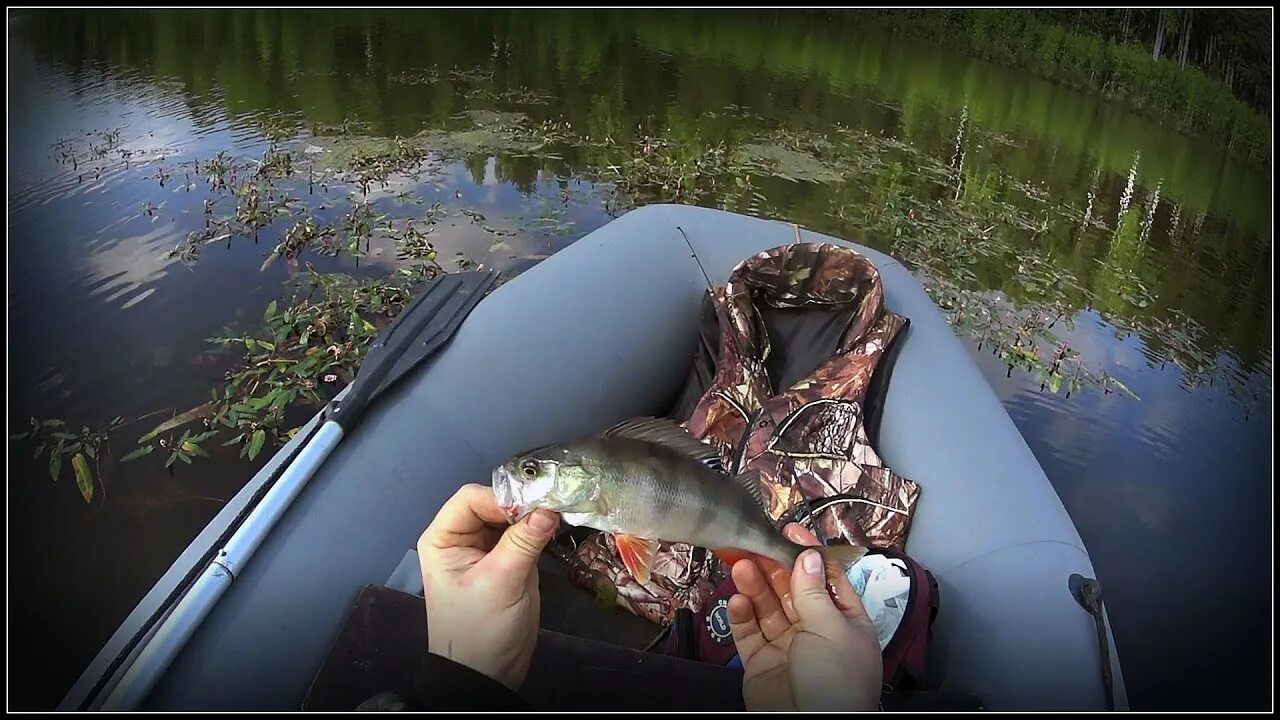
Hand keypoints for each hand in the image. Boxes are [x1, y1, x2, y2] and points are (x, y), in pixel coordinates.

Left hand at [417, 483, 559, 689]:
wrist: (487, 674)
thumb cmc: (480, 630)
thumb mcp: (500, 583)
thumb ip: (523, 542)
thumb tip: (550, 508)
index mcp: (444, 539)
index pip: (471, 498)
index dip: (502, 498)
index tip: (534, 508)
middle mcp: (462, 538)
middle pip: (493, 503)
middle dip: (522, 504)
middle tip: (554, 507)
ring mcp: (486, 549)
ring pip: (511, 516)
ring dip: (534, 515)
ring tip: (559, 515)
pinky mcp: (509, 560)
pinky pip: (524, 534)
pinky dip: (539, 530)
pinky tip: (556, 529)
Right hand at [727, 524, 881, 710]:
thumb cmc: (836, 683)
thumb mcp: (831, 629)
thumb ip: (814, 591)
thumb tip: (808, 556)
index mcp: (846, 623)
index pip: (827, 579)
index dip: (808, 554)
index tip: (790, 531)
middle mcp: (817, 633)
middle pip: (792, 590)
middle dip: (774, 566)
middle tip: (755, 543)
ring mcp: (787, 648)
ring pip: (767, 608)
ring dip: (754, 585)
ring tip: (741, 565)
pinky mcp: (761, 663)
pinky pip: (748, 633)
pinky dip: (741, 615)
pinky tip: (736, 599)